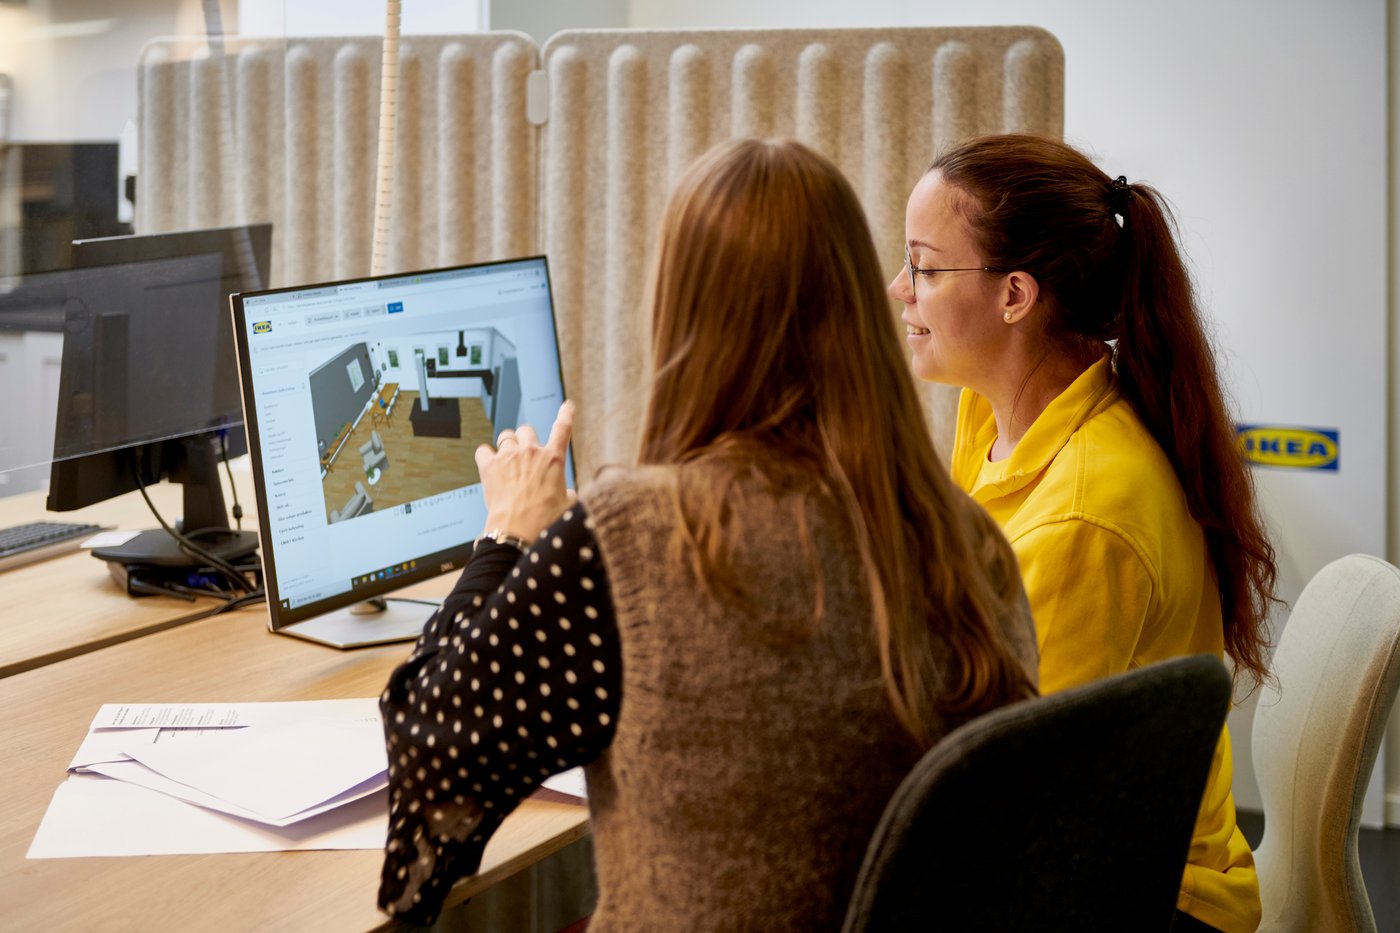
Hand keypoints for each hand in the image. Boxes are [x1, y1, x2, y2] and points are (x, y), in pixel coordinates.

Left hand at [475, 401, 574, 541]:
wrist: (518, 531)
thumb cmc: (544, 521)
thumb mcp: (566, 506)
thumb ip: (568, 494)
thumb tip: (568, 494)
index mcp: (554, 460)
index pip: (563, 429)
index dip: (566, 414)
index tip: (567, 406)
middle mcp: (531, 452)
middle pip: (527, 429)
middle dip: (526, 438)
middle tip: (525, 452)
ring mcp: (509, 457)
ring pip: (506, 436)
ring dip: (507, 444)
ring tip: (507, 459)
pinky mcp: (489, 466)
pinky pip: (483, 450)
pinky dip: (485, 455)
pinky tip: (488, 463)